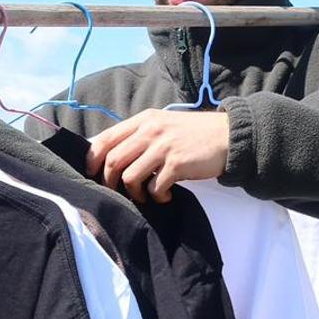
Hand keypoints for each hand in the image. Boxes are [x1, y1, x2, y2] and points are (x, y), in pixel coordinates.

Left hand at [85, 109, 229, 202]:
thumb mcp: (161, 124)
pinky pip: (154, 188)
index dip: (93, 159)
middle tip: (119, 191)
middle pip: (113, 161)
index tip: (92, 173)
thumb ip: (138, 135)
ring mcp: (163, 147)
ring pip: (130, 177)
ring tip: (145, 195)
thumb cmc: (191, 134)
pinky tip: (165, 196)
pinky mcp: (177, 164)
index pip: (105, 139)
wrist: (226, 136)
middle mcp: (150, 131)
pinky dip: (156, 197)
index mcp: (143, 120)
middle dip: (110, 182)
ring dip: (134, 193)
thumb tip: (110, 155)